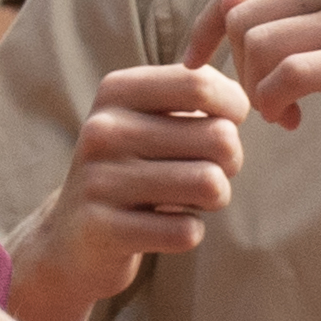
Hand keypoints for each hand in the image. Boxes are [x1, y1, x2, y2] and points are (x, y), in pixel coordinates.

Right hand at [7, 50, 247, 320]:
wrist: (72, 237)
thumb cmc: (133, 169)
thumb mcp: (149, 119)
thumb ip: (195, 95)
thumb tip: (248, 96)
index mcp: (116, 91)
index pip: (201, 83)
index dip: (234, 108)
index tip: (227, 125)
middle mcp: (103, 129)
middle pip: (219, 137)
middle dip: (231, 161)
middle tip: (208, 171)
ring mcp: (101, 179)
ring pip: (210, 184)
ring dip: (216, 198)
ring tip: (192, 199)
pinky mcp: (105, 228)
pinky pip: (187, 231)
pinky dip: (189, 232)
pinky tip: (166, 227)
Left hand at [207, 0, 320, 157]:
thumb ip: (309, 2)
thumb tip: (230, 4)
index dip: (206, 26)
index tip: (198, 65)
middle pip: (238, 14)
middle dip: (232, 65)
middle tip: (260, 99)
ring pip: (258, 44)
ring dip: (254, 89)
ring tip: (280, 113)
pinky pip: (289, 75)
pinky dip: (273, 104)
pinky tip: (292, 120)